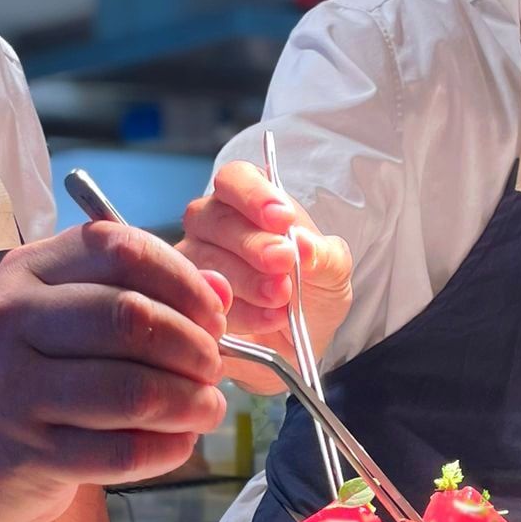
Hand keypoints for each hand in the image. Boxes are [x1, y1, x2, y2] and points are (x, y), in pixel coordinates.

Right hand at [0, 222, 229, 521]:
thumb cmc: (23, 374)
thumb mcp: (64, 315)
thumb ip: (141, 293)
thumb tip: (221, 289)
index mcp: (26, 270)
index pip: (120, 249)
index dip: (183, 280)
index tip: (212, 314)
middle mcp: (10, 319)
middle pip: (131, 318)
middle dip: (194, 345)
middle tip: (213, 367)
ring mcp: (14, 388)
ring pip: (134, 389)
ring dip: (191, 402)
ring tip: (207, 407)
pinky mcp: (31, 452)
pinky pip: (123, 451)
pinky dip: (169, 448)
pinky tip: (180, 442)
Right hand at [178, 161, 351, 378]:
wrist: (300, 342)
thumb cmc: (311, 292)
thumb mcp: (333, 272)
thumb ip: (324, 256)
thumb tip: (305, 245)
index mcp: (245, 202)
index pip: (235, 179)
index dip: (254, 195)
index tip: (282, 219)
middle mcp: (211, 226)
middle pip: (214, 219)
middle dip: (252, 243)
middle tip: (283, 262)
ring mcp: (193, 263)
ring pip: (204, 261)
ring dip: (247, 281)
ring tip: (282, 298)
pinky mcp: (188, 302)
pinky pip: (202, 302)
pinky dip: (240, 312)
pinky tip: (268, 318)